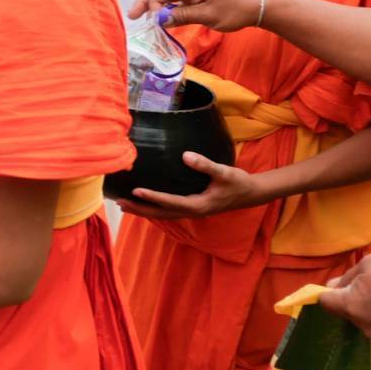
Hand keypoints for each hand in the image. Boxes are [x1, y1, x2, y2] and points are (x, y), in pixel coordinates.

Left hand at [116, 151, 264, 219]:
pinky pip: (168, 210)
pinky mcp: (192, 208)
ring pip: (163, 214)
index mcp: (199, 205)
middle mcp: (193, 211)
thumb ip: (205, 164)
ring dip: (143, 210)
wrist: (251, 193)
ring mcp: (192, 211)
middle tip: (120, 202)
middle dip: (140, 209)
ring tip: (123, 204)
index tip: (136, 190)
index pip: (171, 202)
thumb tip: (185, 155)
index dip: (153, 197)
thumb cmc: (238, 182)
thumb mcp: (224, 172)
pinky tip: (143, 203)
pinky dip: (154, 208)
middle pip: (161, 213)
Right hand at [129, 0, 261, 31]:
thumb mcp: (207, 15)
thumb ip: (182, 16)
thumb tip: (159, 20)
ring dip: (154, 5)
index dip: (151, 2)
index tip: (151, 20)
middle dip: (145, 1)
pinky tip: (161, 17)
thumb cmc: (235, 10)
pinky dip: (166, 7)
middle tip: (132, 16)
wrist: (256, 7)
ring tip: (143, 18)